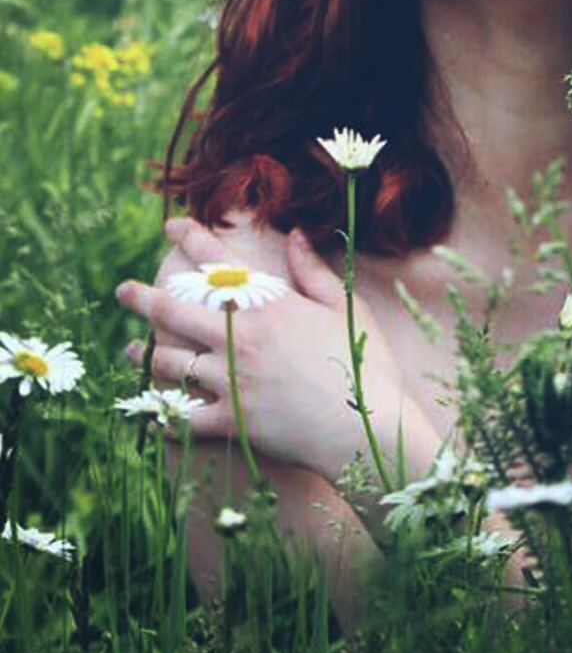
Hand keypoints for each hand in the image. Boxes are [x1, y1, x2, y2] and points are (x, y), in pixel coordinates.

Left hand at [117, 216, 413, 483]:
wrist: (367, 426)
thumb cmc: (364, 364)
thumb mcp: (344, 307)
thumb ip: (313, 271)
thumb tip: (294, 234)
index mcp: (270, 306)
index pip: (220, 262)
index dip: (191, 238)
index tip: (171, 226)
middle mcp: (242, 339)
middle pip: (175, 311)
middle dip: (142, 297)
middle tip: (122, 290)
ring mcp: (232, 381)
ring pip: (170, 364)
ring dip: (145, 355)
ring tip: (132, 350)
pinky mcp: (231, 421)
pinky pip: (184, 418)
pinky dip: (164, 416)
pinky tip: (152, 414)